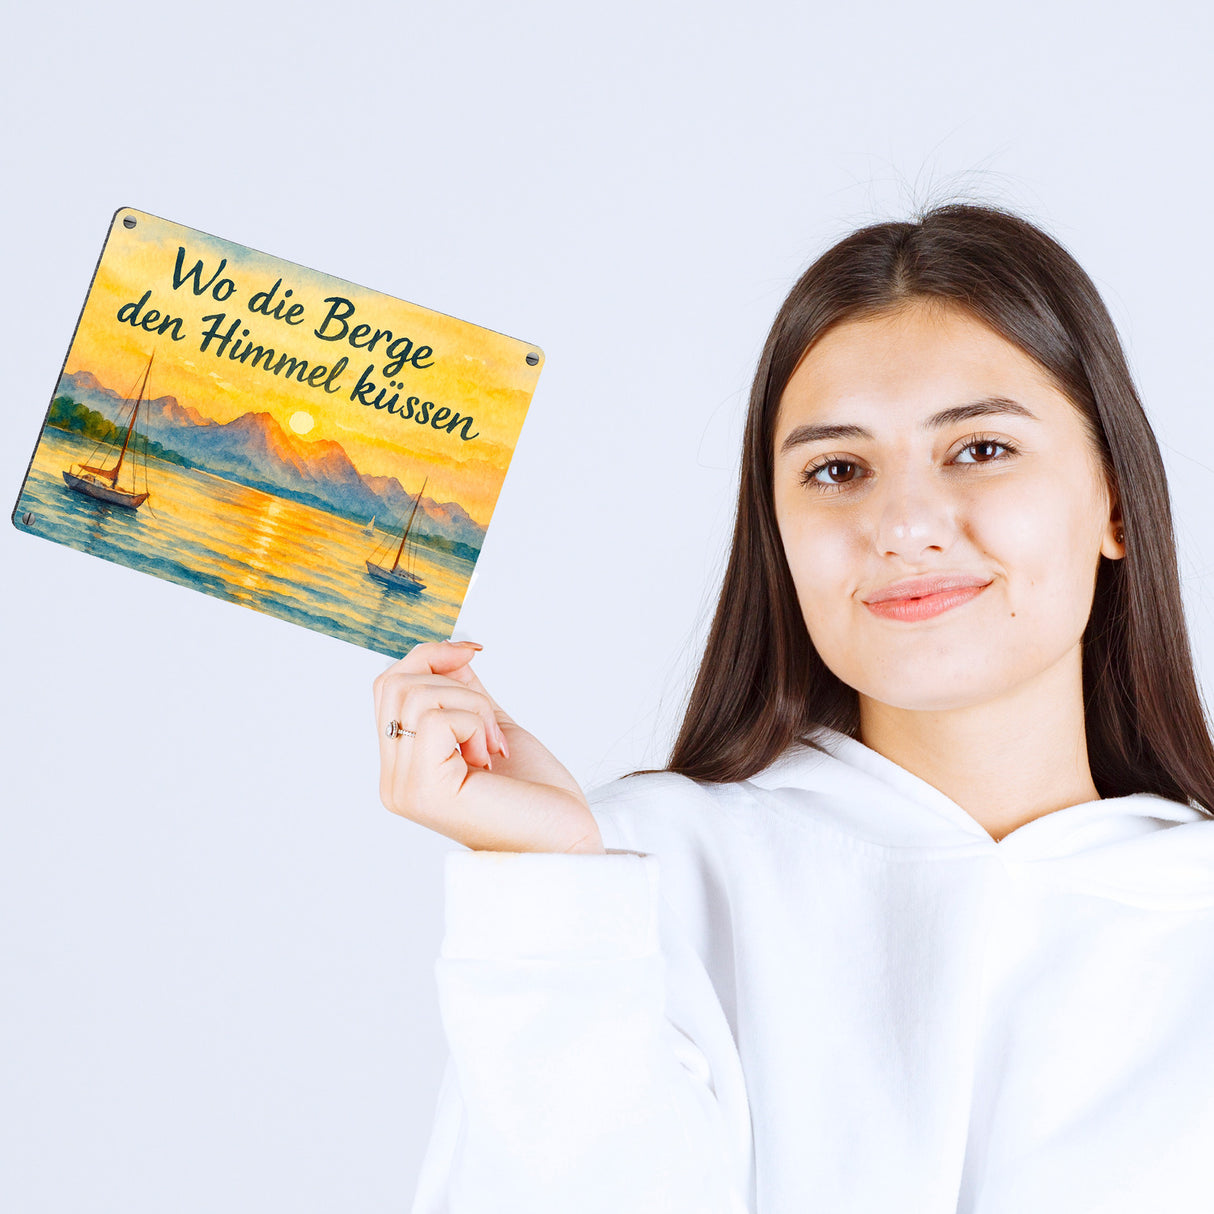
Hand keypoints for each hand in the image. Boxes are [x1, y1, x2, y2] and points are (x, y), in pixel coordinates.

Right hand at [372, 640, 605, 853]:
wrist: (565, 838)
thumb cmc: (536, 792)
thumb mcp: (490, 724)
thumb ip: (463, 691)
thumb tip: (447, 650)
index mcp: (403, 766)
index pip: (388, 688)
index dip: (429, 656)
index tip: (472, 651)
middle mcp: (394, 781)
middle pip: (394, 684)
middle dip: (454, 680)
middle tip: (489, 721)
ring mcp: (404, 788)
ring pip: (417, 696)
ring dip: (473, 706)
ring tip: (492, 745)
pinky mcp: (424, 791)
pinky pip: (436, 718)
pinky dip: (475, 723)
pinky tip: (490, 757)